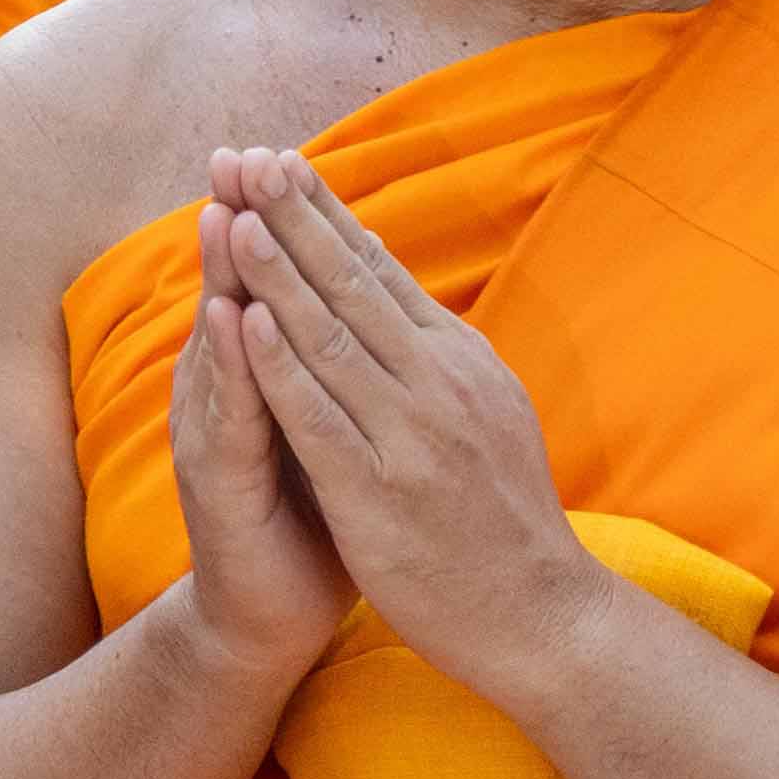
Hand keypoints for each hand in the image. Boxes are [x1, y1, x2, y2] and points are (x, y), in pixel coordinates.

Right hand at [167, 154, 354, 689]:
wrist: (269, 618)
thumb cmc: (311, 524)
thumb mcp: (332, 434)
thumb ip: (334, 372)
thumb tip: (367, 303)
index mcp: (260, 379)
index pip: (265, 287)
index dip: (272, 223)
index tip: (277, 153)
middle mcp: (225, 396)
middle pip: (233, 295)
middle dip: (240, 223)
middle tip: (237, 155)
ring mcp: (213, 437)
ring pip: (222, 345)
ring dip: (224, 276)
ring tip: (227, 211)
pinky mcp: (219, 485)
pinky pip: (229, 418)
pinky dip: (231, 367)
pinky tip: (229, 322)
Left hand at [209, 149, 604, 695]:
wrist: (546, 618)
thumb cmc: (500, 515)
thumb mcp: (482, 408)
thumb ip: (432, 345)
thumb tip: (386, 271)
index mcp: (460, 361)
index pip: (380, 271)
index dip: (323, 214)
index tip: (280, 160)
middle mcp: (440, 386)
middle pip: (352, 288)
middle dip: (293, 220)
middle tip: (247, 160)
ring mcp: (411, 438)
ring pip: (331, 340)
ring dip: (278, 276)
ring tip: (233, 219)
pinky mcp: (380, 493)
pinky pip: (320, 418)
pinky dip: (280, 367)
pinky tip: (246, 325)